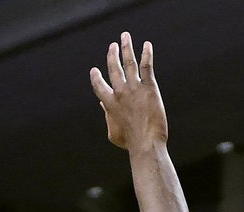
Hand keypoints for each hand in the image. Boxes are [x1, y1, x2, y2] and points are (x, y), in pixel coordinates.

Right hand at [89, 32, 167, 150]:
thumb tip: (103, 108)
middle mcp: (119, 92)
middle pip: (113, 68)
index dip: (96, 77)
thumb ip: (108, 118)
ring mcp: (134, 88)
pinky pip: (146, 66)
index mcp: (109, 103)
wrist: (145, 143)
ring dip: (126, 47)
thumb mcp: (113, 133)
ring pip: (128, 62)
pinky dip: (146, 54)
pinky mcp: (149, 88)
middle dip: (112, 55)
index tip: (94, 70)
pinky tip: (147, 45)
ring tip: (125, 36)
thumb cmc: (130, 143)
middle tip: (113, 46)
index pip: (99, 85)